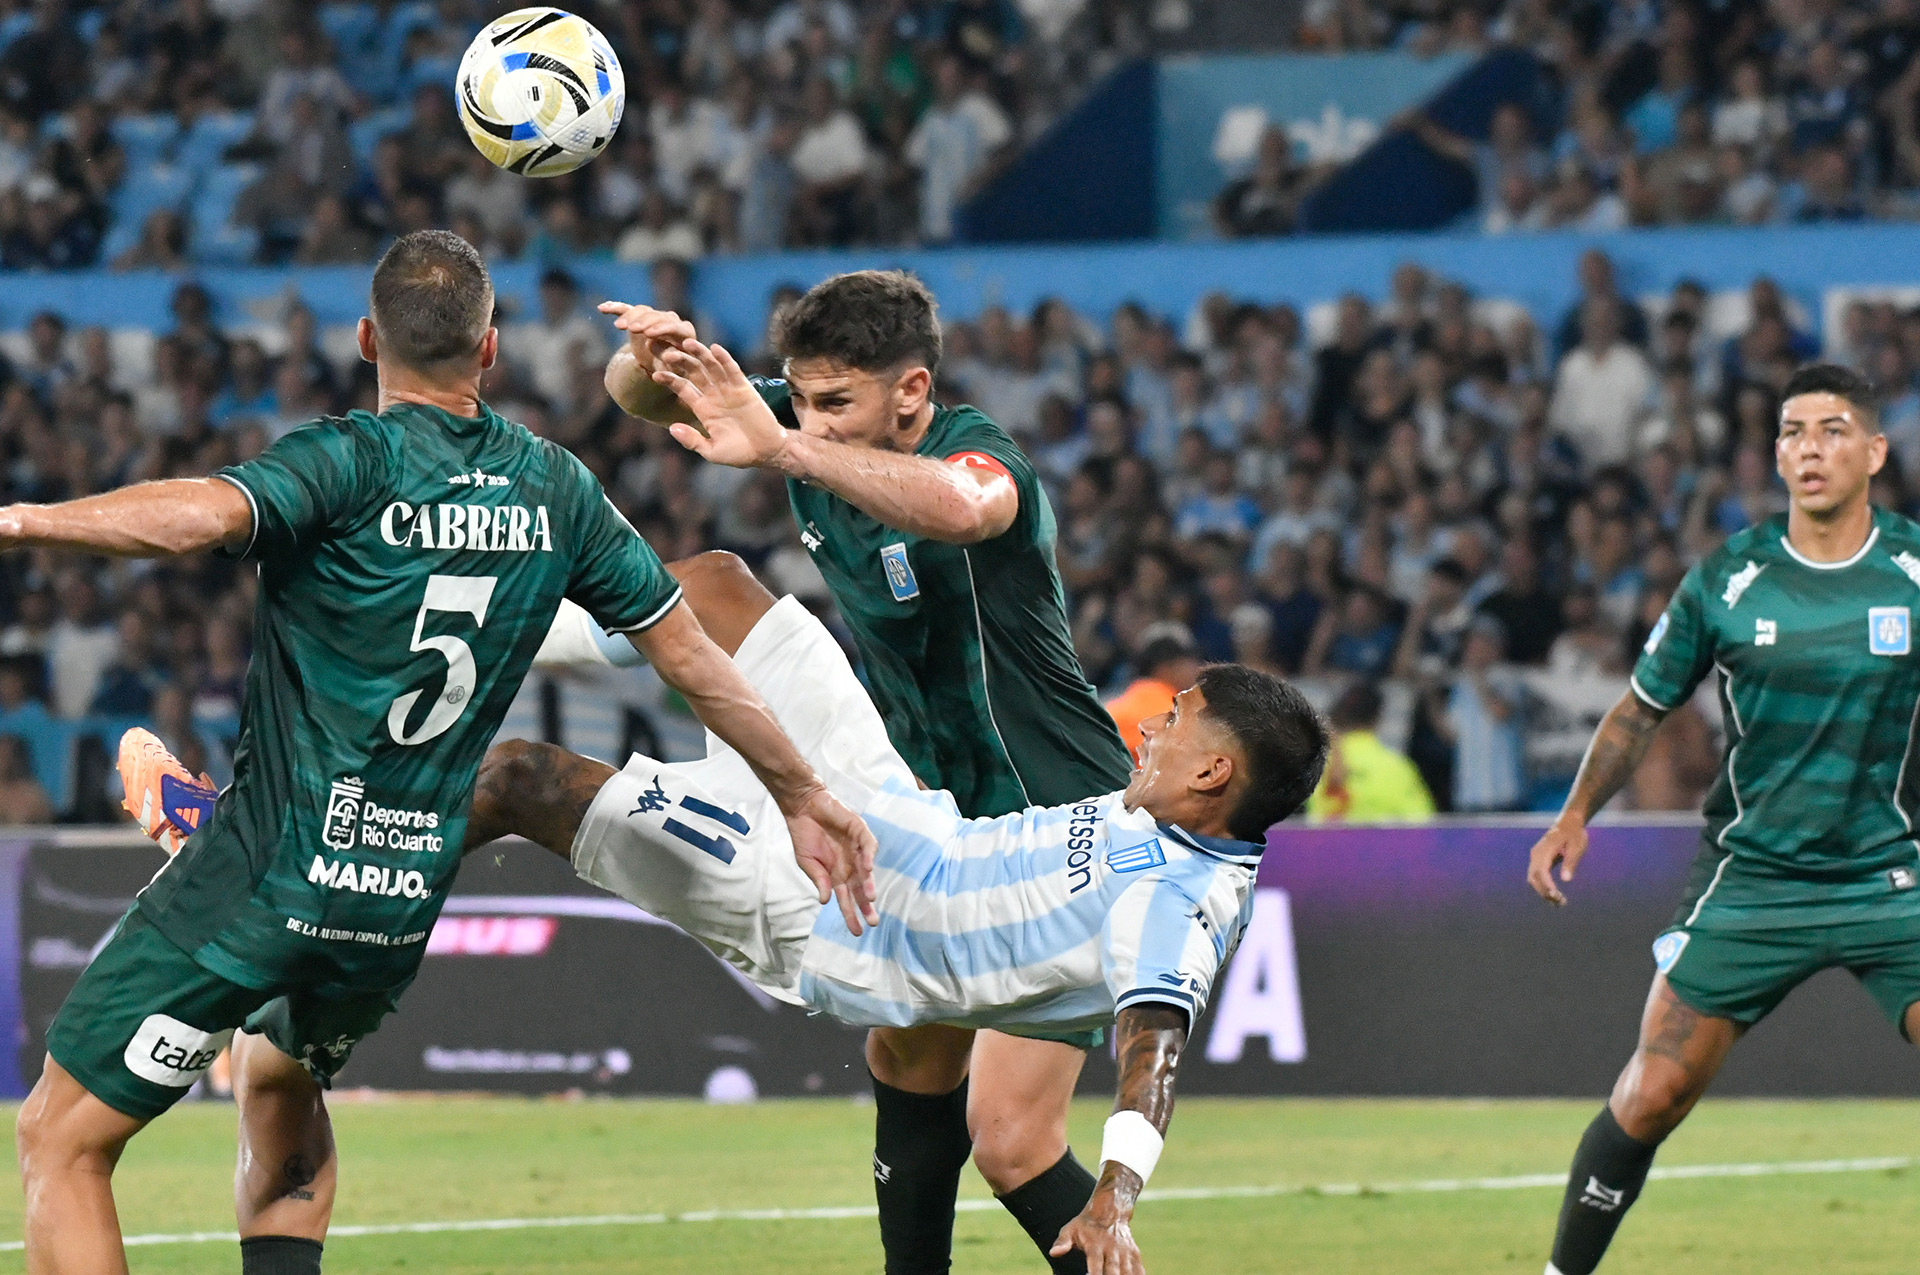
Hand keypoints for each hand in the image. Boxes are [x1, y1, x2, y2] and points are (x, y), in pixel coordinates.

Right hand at [598, 300, 695, 367]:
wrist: (661, 366)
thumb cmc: (673, 370)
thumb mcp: (674, 370)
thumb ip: (672, 361)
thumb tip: (668, 356)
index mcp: (685, 333)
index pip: (674, 326)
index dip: (661, 329)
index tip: (648, 334)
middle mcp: (672, 321)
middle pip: (657, 316)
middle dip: (644, 322)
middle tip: (632, 329)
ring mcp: (655, 317)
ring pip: (643, 311)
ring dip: (629, 317)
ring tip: (618, 326)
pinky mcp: (641, 317)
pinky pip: (628, 310)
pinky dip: (615, 308)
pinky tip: (602, 308)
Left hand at [650, 339, 791, 468]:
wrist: (766, 452)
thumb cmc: (739, 454)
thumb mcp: (711, 451)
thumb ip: (692, 441)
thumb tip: (672, 428)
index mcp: (703, 409)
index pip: (683, 389)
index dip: (670, 380)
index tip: (656, 374)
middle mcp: (714, 396)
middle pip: (694, 373)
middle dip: (681, 362)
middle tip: (667, 353)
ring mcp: (729, 390)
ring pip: (711, 367)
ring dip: (700, 354)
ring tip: (688, 343)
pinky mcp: (745, 389)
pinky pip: (733, 371)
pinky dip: (725, 359)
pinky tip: (715, 348)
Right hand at [783, 786, 878, 934]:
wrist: (803, 808)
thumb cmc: (804, 836)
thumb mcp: (807, 863)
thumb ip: (818, 880)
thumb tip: (824, 901)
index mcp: (837, 875)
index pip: (847, 899)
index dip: (851, 915)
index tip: (856, 932)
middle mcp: (850, 865)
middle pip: (860, 889)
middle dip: (866, 905)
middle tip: (872, 922)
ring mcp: (856, 849)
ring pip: (866, 870)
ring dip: (868, 884)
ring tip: (869, 898)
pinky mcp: (859, 831)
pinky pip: (867, 845)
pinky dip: (868, 856)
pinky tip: (867, 867)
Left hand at [1050, 1198, 1143, 1274]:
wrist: (1110, 1209)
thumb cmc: (1085, 1224)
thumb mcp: (1070, 1229)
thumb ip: (1063, 1242)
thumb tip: (1054, 1253)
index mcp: (1096, 1245)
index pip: (1095, 1264)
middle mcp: (1112, 1248)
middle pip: (1113, 1271)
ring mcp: (1125, 1252)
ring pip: (1128, 1272)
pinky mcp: (1134, 1254)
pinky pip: (1139, 1270)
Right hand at [1527, 817, 1587, 905]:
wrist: (1569, 822)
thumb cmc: (1575, 834)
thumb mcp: (1577, 847)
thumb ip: (1571, 863)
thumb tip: (1566, 880)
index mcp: (1545, 850)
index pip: (1541, 871)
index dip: (1547, 885)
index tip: (1556, 895)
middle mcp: (1536, 854)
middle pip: (1534, 878)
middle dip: (1545, 892)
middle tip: (1560, 903)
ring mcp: (1535, 857)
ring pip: (1533, 879)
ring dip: (1543, 891)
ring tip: (1559, 902)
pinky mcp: (1538, 860)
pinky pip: (1536, 876)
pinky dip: (1543, 886)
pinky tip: (1555, 894)